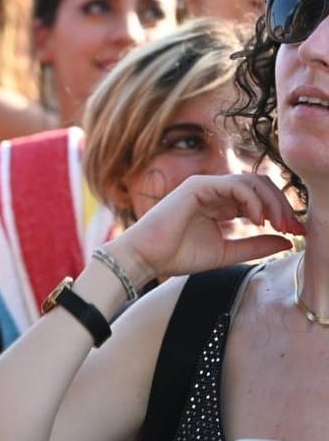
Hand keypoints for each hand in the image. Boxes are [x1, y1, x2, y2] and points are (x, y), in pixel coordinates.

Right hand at [108, 173, 300, 289]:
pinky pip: (235, 186)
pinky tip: (256, 220)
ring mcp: (205, 186)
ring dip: (270, 202)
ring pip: (252, 182)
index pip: (258, 198)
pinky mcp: (198, 186)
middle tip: (290, 227)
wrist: (145, 258)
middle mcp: (214, 191)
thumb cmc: (176, 256)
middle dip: (280, 205)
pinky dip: (252, 201)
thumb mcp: (226, 253)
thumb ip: (255, 245)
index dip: (280, 211)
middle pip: (260, 185)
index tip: (295, 231)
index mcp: (220, 205)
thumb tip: (287, 241)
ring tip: (276, 224)